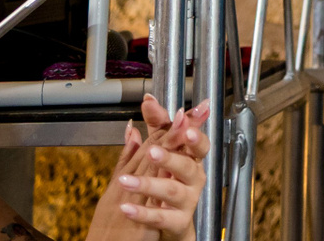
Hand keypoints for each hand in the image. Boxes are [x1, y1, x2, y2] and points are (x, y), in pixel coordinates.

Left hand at [91, 97, 211, 240]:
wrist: (172, 223)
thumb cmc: (170, 182)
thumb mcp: (163, 153)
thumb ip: (157, 126)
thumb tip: (149, 101)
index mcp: (191, 159)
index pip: (198, 144)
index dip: (193, 134)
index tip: (184, 120)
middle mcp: (193, 179)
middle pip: (186, 165)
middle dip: (170, 157)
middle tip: (153, 151)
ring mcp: (186, 201)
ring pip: (170, 190)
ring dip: (147, 185)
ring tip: (125, 181)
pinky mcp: (177, 222)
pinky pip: (160, 217)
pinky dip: (142, 213)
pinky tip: (125, 208)